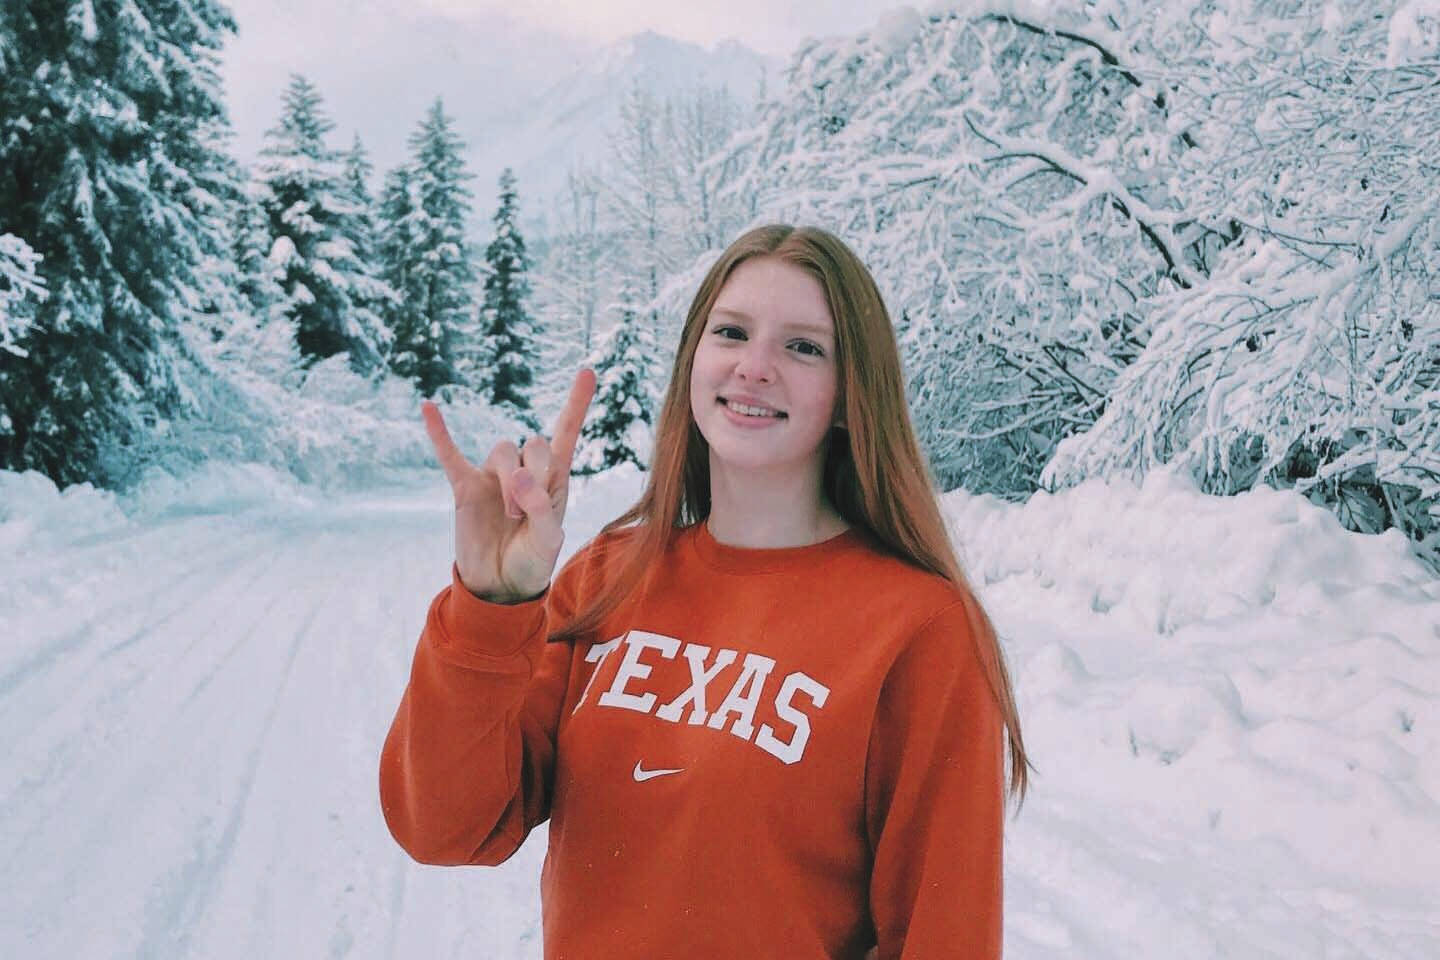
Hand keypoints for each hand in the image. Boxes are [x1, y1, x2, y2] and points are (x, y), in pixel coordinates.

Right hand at [421, 368, 596, 602]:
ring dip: (508, 481)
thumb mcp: (548, 541)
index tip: (587, 370)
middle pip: (532, 443)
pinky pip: (450, 454)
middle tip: (526, 513)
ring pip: (502, 451)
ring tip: (509, 515)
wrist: (500, 585)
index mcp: (554, 477)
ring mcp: (493, 476)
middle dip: (533, 476)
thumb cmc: (532, 561)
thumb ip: (541, 508)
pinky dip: (440, 432)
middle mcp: (525, 469)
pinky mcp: (466, 487)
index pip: (566, 431)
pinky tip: (428, 407)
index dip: (576, 402)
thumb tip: (519, 475)